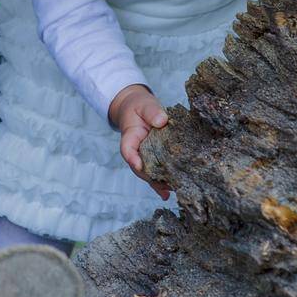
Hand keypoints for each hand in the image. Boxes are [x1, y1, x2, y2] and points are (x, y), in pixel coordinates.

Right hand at [107, 85, 171, 199]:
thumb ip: (152, 111)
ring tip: (169, 191)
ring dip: (158, 183)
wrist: (138, 109)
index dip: (133, 159)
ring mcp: (146, 156)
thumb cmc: (139, 107)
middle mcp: (137, 150)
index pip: (128, 150)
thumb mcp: (144, 104)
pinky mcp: (156, 158)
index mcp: (130, 137)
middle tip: (162, 187)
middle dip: (150, 178)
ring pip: (149, 173)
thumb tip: (162, 121)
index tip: (139, 165)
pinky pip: (158, 171)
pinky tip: (169, 192)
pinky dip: (162, 182)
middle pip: (139, 168)